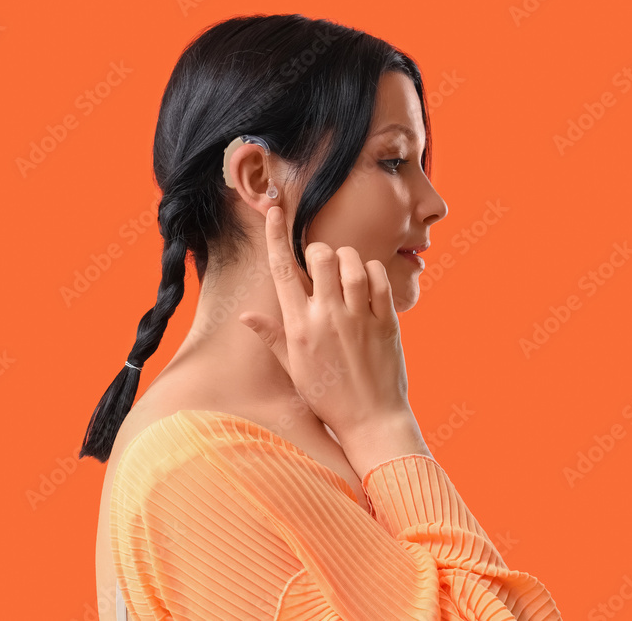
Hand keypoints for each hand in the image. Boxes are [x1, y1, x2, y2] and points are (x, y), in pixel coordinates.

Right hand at [238, 205, 413, 440]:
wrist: (371, 421)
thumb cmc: (328, 396)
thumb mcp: (294, 368)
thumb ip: (272, 336)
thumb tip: (245, 315)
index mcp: (299, 327)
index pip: (283, 270)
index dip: (275, 235)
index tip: (273, 210)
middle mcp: (327, 318)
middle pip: (320, 256)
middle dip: (319, 250)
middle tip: (322, 263)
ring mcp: (358, 318)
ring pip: (351, 262)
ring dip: (347, 258)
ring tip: (345, 273)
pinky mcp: (385, 322)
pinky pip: (379, 279)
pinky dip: (372, 271)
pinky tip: (367, 281)